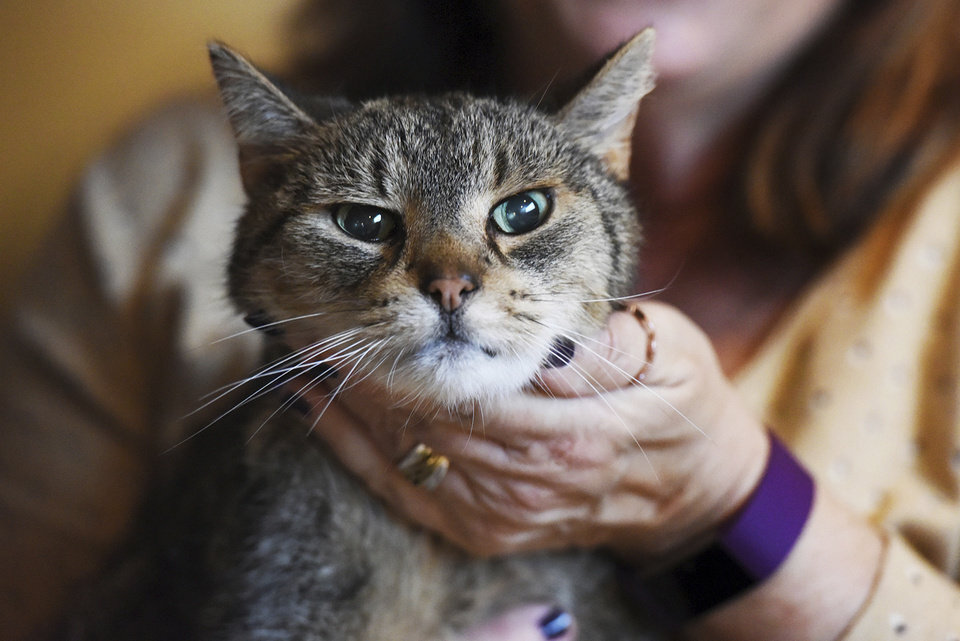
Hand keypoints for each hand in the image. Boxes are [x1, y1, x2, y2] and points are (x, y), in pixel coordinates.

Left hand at [302, 301, 768, 559]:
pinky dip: (351, 449)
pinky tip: (315, 408)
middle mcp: (525, 481)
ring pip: (400, 451)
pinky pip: (402, 490)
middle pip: (419, 419)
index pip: (462, 388)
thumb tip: (532, 328)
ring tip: (300, 349)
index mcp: (570, 433)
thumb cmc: (678, 404)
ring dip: (343, 400)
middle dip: (359, 365)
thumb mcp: (669, 354)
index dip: (401, 349)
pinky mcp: (482, 529)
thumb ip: (601, 344)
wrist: (688, 492)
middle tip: (304, 315)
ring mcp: (498, 513)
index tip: (354, 303)